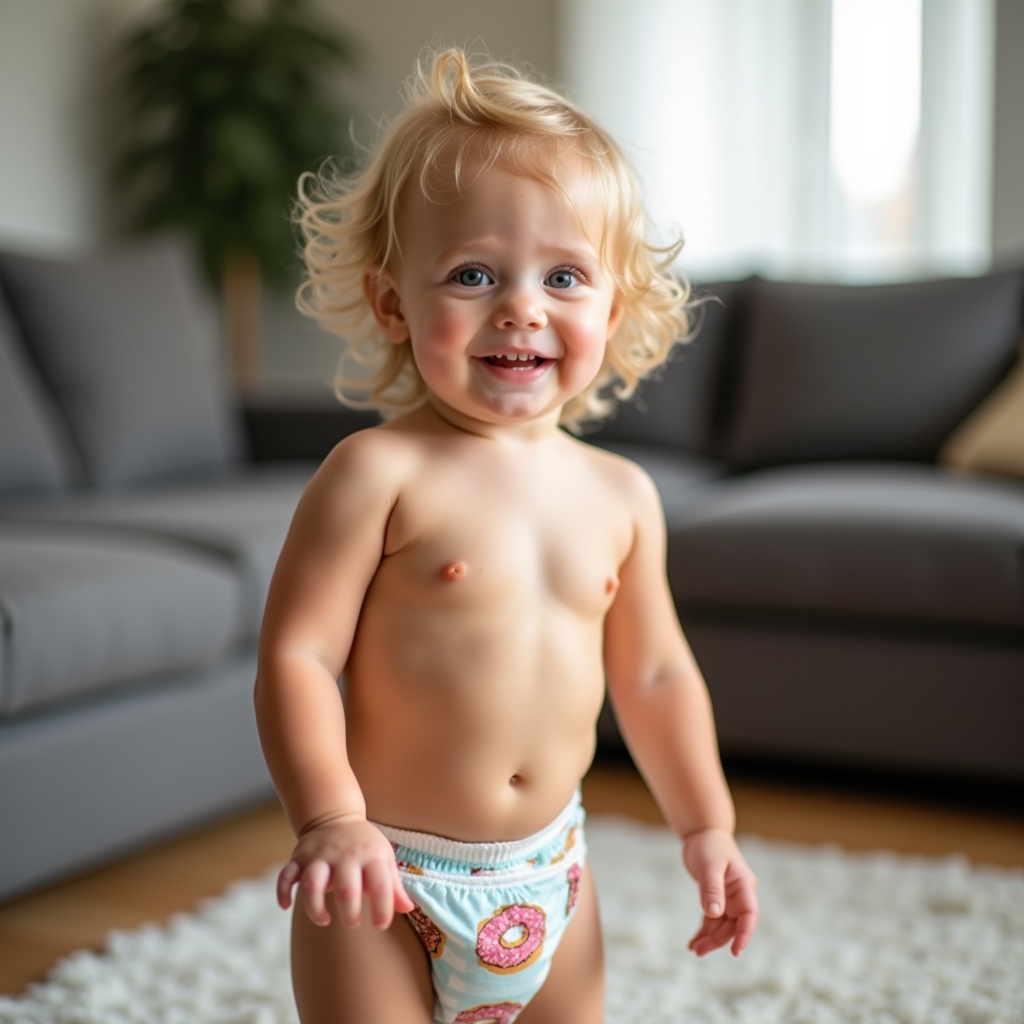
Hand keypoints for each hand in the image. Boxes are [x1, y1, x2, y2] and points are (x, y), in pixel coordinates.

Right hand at [276, 815, 414, 928]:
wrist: (334, 816)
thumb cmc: (364, 845)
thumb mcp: (383, 858)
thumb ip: (394, 885)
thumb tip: (408, 909)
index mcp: (371, 855)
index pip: (381, 885)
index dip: (382, 909)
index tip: (380, 925)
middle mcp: (345, 854)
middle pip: (346, 888)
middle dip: (349, 913)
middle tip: (352, 923)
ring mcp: (320, 855)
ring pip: (312, 883)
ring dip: (315, 907)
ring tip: (324, 920)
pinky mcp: (299, 857)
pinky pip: (286, 874)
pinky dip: (282, 891)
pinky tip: (286, 906)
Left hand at [682, 828, 758, 956]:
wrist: (702, 834)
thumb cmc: (709, 845)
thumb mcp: (710, 866)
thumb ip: (712, 889)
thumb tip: (715, 914)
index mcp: (744, 886)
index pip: (749, 915)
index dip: (744, 934)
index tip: (736, 952)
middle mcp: (739, 895)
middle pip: (733, 925)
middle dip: (718, 940)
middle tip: (699, 951)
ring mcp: (728, 898)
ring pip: (722, 925)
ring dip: (710, 938)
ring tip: (693, 949)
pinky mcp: (715, 898)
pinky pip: (712, 919)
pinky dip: (704, 930)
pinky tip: (694, 941)